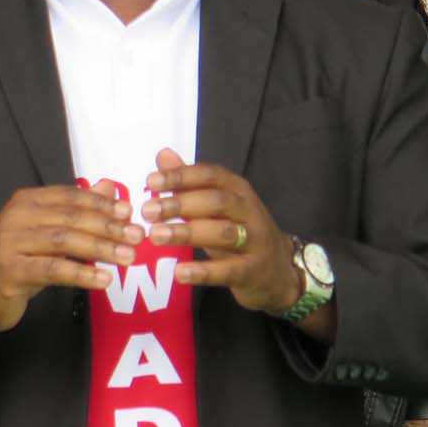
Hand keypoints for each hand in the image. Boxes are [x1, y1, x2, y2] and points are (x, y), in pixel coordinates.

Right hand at [0, 180, 143, 332]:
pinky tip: (104, 279)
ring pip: (63, 241)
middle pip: (70, 217)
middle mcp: (15, 216)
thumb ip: (77, 211)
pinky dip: (82, 274)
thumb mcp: (46, 233)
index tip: (130, 212)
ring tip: (128, 258)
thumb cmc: (16, 261)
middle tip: (137, 236)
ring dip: (100, 249)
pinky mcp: (10, 270)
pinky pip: (53, 270)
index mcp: (25, 201)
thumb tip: (110, 187)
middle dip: (107, 226)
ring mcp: (10, 242)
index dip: (101, 203)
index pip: (69, 196)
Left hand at [144, 148, 300, 315]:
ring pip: (222, 233)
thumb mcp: (217, 204)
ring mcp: (255, 241)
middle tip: (147, 211)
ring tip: (155, 235)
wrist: (279, 272)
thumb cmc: (239, 231)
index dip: (180, 176)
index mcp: (237, 190)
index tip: (151, 181)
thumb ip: (189, 182)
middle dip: (179, 204)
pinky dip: (202, 271)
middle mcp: (249, 210)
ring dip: (187, 233)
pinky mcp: (253, 271)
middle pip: (215, 201)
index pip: (209, 175)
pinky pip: (228, 270)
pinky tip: (179, 273)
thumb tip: (163, 154)